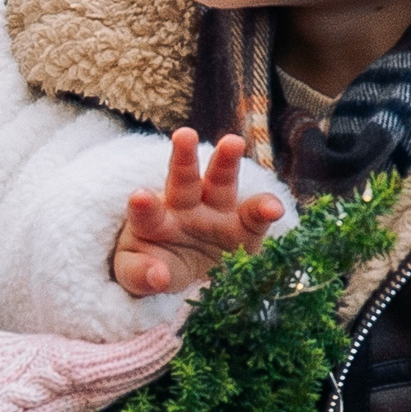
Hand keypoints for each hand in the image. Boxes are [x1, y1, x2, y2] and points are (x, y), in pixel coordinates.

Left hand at [113, 129, 284, 297]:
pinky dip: (265, 208)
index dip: (143, 206)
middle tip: (183, 135)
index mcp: (153, 221)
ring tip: (232, 143)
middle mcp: (184, 208)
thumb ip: (139, 275)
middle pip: (183, 178)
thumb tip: (158, 276)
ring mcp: (216, 213)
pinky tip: (274, 208)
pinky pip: (255, 215)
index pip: (145, 213)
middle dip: (184, 157)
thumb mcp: (136, 275)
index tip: (139, 197)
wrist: (186, 276)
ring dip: (226, 161)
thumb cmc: (151, 268)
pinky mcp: (244, 228)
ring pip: (221, 181)